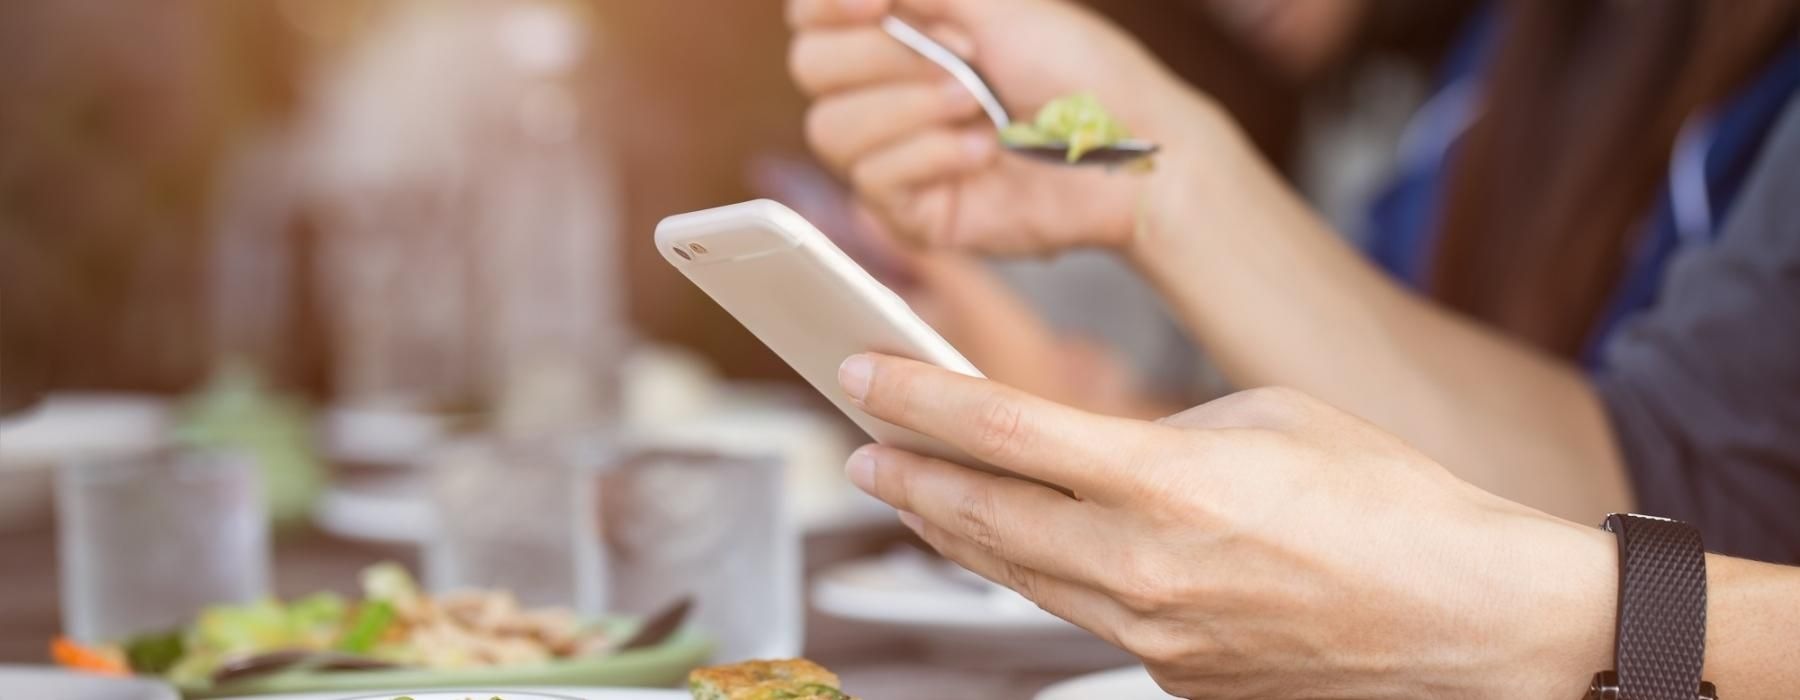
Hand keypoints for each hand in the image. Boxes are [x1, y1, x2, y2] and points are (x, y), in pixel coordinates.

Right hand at [788, 0, 1212, 254]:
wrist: (1129, 152)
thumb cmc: (1079, 71)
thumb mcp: (998, 3)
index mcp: (899, 27)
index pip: (810, 14)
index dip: (826, 5)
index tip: (876, 4)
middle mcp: (885, 87)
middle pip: (810, 68)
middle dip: (886, 60)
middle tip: (966, 61)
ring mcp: (894, 150)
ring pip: (830, 129)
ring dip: (910, 111)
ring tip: (978, 109)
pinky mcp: (909, 210)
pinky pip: (872, 181)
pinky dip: (930, 157)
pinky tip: (982, 154)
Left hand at [834, 352, 1616, 698]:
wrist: (1473, 620)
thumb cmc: (1393, 504)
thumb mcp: (1269, 417)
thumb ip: (1163, 429)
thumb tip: (1102, 449)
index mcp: (1168, 482)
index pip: (1002, 432)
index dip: (916, 399)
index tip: (862, 373)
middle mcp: (1143, 568)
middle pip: (984, 515)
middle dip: (907, 473)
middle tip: (859, 442)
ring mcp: (1152, 635)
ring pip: (1015, 575)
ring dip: (950, 530)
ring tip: (908, 493)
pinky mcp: (1173, 675)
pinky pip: (1079, 612)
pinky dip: (1032, 573)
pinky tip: (1012, 546)